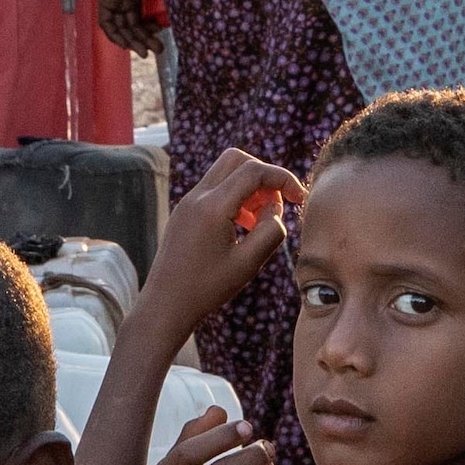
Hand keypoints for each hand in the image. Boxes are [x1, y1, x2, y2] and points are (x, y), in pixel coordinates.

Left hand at [93, 0, 164, 54]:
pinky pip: (106, 22)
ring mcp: (113, 0)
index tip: (159, 38)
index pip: (140, 21)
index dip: (148, 32)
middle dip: (143, 40)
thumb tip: (161, 24)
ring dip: (132, 41)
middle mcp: (123, 0)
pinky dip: (114, 34)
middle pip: (131, 27)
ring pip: (120, 27)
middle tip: (156, 50)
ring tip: (145, 50)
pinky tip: (125, 44)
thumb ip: (154, 6)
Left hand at [148, 146, 305, 330]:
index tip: (299, 198)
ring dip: (249, 188)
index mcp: (212, 207)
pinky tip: (242, 226)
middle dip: (264, 175)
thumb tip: (275, 209)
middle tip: (276, 205)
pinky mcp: (184, 211)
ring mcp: (187, 202)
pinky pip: (214, 189)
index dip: (283, 179)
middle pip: (237, 159)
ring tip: (259, 222)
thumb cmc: (206, 289)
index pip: (254, 171)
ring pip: (225, 173)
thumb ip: (271, 232)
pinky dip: (234, 197)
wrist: (165, 305)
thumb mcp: (248, 264)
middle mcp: (197, 197)